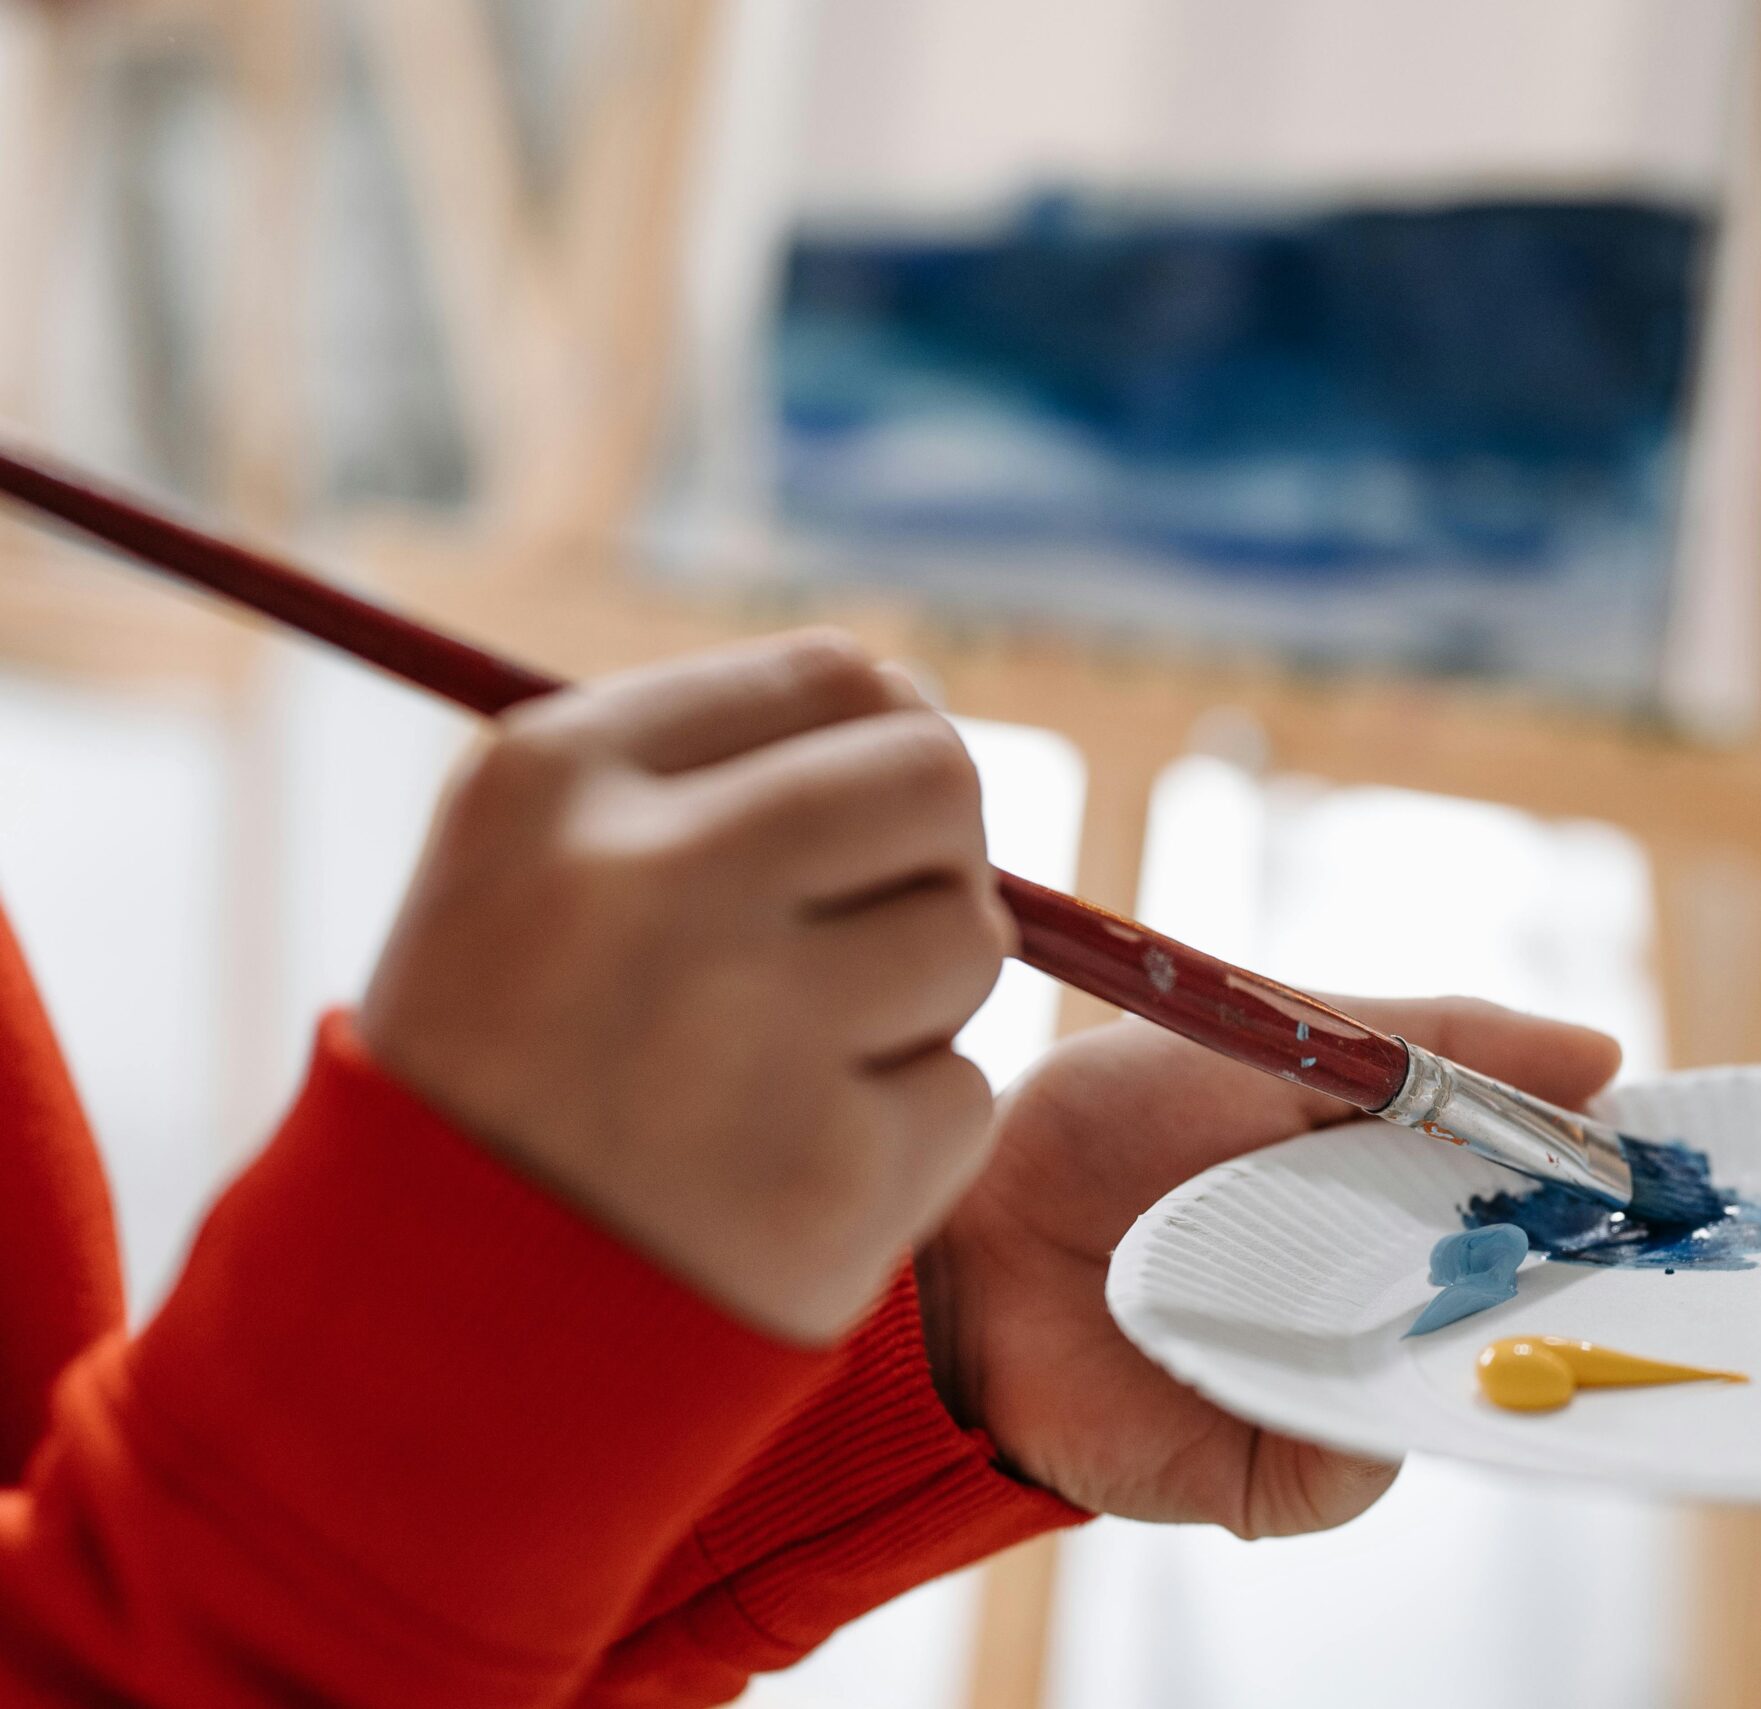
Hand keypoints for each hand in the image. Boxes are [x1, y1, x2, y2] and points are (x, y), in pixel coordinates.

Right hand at [359, 632, 1012, 1344]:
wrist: (417, 1344)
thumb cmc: (501, 1077)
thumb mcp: (524, 874)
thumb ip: (705, 777)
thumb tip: (916, 714)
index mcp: (556, 779)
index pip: (837, 678)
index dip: (882, 744)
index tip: (863, 815)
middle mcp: (649, 881)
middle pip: (936, 782)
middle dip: (931, 856)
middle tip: (862, 937)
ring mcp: (746, 1031)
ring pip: (969, 939)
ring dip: (916, 1005)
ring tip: (784, 1073)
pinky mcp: (833, 1176)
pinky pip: (962, 1096)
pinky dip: (904, 1138)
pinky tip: (784, 1175)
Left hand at [918, 998, 1620, 1534]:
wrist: (961, 1240)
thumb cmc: (1106, 1122)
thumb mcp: (1281, 1030)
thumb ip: (1436, 1038)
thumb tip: (1602, 1052)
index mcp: (1398, 1189)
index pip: (1541, 1199)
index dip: (1609, 1186)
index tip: (1677, 1164)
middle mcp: (1387, 1296)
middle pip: (1532, 1307)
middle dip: (1587, 1273)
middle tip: (1636, 1235)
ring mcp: (1339, 1387)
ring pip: (1459, 1387)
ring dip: (1483, 1337)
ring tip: (1489, 1275)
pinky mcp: (1279, 1474)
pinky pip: (1364, 1460)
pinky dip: (1372, 1415)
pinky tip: (1353, 1347)